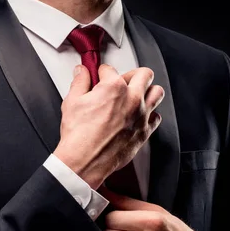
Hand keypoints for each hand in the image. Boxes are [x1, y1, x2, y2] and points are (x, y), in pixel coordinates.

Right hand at [53, 64, 164, 188]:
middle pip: (143, 74)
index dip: (102, 73)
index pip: (110, 69)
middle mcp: (132, 98)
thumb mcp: (72, 102)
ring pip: (157, 92)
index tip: (99, 77)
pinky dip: (150, 115)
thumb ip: (79, 82)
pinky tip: (139, 116)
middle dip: (132, 74)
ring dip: (148, 90)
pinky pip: (156, 117)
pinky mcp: (144, 131)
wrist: (85, 161)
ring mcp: (141, 115)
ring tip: (138, 94)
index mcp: (114, 87)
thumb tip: (81, 72)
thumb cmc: (79, 135)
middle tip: (122, 81)